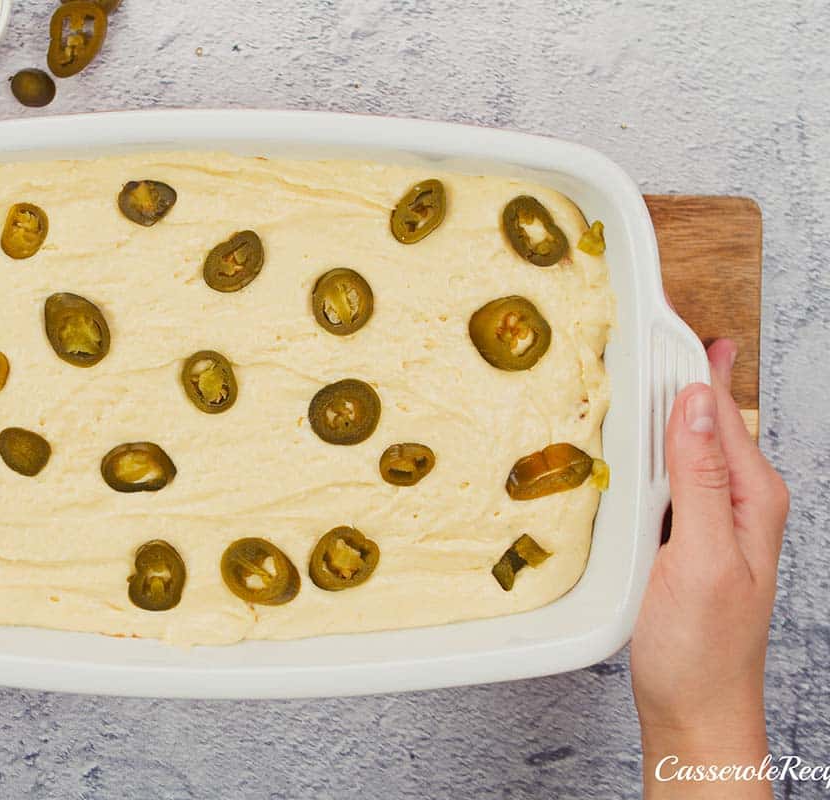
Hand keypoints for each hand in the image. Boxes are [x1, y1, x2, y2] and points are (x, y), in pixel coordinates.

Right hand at [631, 339, 788, 796]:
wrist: (694, 710)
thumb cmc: (702, 649)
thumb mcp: (702, 557)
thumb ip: (701, 479)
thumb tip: (693, 402)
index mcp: (751, 497)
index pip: (720, 407)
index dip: (695, 359)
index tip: (671, 314)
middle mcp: (736, 501)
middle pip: (705, 417)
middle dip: (682, 370)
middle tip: (653, 322)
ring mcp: (710, 520)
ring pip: (685, 443)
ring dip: (662, 405)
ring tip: (642, 362)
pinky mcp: (683, 537)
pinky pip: (668, 474)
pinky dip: (650, 447)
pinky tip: (632, 439)